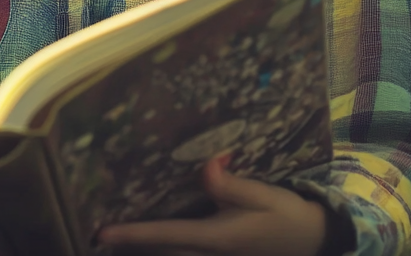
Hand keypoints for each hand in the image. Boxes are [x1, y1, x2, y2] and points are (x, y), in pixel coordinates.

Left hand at [97, 156, 333, 255]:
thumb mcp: (262, 195)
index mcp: (216, 238)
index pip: (165, 236)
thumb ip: (231, 185)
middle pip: (162, 254)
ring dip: (146, 250)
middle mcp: (211, 254)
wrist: (314, 239)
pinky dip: (167, 248)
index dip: (131, 235)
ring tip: (113, 239)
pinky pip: (186, 255)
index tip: (101, 234)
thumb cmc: (286, 214)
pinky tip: (152, 241)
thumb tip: (207, 164)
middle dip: (130, 248)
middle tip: (95, 236)